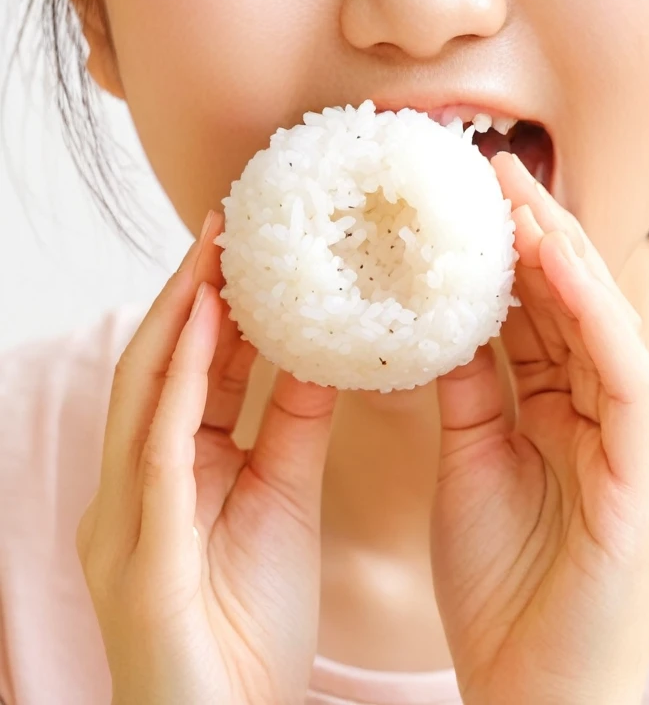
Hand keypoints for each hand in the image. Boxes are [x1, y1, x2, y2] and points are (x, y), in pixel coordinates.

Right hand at [76, 210, 337, 704]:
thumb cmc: (248, 629)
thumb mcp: (280, 500)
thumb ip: (292, 425)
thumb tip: (321, 349)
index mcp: (168, 473)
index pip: (189, 368)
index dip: (216, 300)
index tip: (252, 244)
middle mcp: (133, 484)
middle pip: (158, 362)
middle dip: (190, 289)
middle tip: (229, 221)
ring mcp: (125, 516)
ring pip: (146, 390)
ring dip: (180, 314)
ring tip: (216, 250)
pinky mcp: (141, 551)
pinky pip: (161, 448)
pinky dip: (184, 378)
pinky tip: (213, 323)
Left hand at [431, 152, 648, 704]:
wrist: (533, 704)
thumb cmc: (503, 598)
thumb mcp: (471, 469)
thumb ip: (467, 396)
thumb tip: (438, 328)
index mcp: (569, 420)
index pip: (541, 318)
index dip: (508, 255)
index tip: (466, 199)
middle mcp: (608, 424)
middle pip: (573, 308)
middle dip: (535, 234)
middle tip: (491, 167)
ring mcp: (634, 450)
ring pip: (602, 326)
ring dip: (562, 254)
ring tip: (518, 192)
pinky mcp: (646, 481)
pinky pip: (620, 375)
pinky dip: (589, 310)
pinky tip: (552, 258)